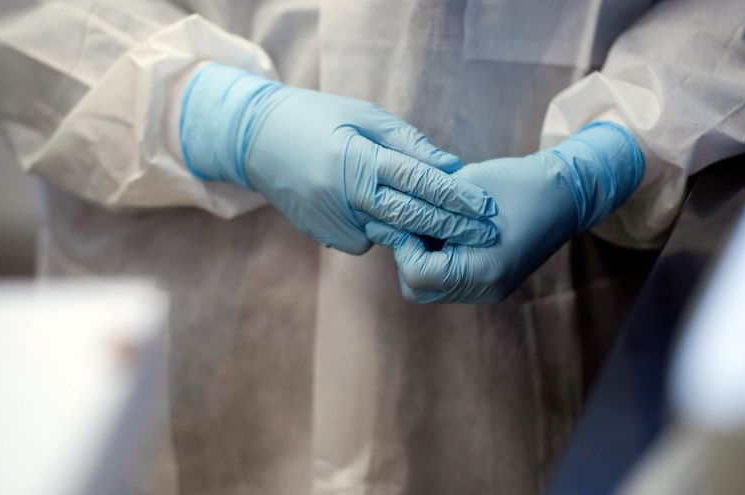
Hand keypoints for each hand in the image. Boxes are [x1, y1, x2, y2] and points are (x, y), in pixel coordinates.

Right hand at [180, 64, 497, 254]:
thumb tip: (451, 167)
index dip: (455, 197)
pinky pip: (367, 240)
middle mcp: (343, 195)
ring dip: (425, 237)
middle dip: (452, 227)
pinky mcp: (323, 236)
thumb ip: (407, 144)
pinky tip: (391, 220)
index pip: (416, 181)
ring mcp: (331, 220)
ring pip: (390, 234)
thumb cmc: (317, 118)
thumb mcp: (363, 116)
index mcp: (355, 158)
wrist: (256, 141)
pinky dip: (384, 231)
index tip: (486, 207)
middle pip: (409, 216)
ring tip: (461, 238)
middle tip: (488, 236)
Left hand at [367, 122, 644, 302]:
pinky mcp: (489, 284)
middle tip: (412, 222)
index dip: (403, 245)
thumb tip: (384, 215)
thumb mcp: (464, 188)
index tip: (404, 217)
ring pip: (428, 287)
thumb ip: (425, 207)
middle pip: (417, 288)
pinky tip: (441, 232)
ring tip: (427, 225)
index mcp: (483, 269)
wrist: (565, 194)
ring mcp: (488, 291)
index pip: (416, 274)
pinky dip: (436, 259)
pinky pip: (447, 281)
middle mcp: (485, 289)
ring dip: (420, 257)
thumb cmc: (516, 183)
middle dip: (407, 254)